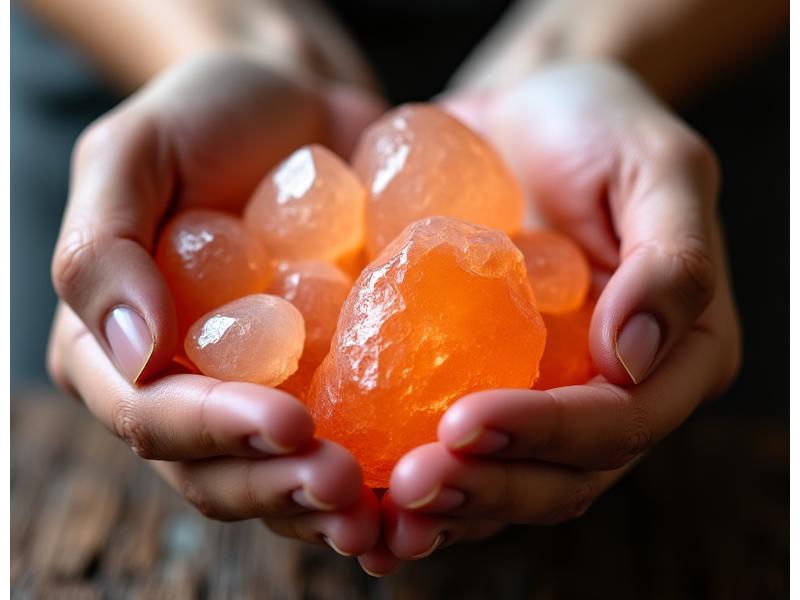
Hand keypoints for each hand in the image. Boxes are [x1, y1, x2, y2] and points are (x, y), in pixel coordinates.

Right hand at [47, 52, 385, 554]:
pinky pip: (349, 441)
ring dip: (330, 507)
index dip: (216, 431)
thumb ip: (102, 250)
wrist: (298, 105)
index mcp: (120, 351)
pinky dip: (378, 474)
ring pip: (282, 477)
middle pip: (220, 470)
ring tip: (387, 514)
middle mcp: (189, 388)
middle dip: (279, 486)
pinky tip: (423, 483)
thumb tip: (133, 355)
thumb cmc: (207, 117)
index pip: (154, 417)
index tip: (288, 423)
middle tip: (345, 486)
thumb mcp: (135, 154)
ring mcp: (264, 391)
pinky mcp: (329, 381)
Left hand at [371, 60, 740, 568]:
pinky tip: (366, 491)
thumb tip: (632, 356)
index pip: (618, 422)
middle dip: (487, 487)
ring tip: (384, 506)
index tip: (464, 422)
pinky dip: (416, 478)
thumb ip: (672, 259)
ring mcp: (547, 396)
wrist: (525, 116)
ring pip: (507, 480)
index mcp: (675, 356)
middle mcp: (613, 394)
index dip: (546, 435)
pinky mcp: (483, 382)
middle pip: (561, 475)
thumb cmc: (598, 126)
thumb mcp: (657, 166)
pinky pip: (456, 447)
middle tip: (412, 483)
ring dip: (448, 505)